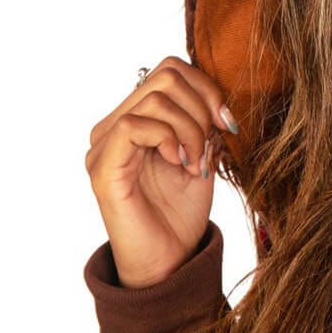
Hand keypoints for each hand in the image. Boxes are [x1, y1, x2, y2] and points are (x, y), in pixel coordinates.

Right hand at [84, 56, 236, 287]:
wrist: (169, 262)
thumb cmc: (181, 215)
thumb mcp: (204, 157)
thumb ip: (205, 123)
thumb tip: (216, 100)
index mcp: (136, 120)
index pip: (170, 70)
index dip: (207, 88)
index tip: (228, 122)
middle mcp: (113, 127)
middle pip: (165, 76)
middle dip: (202, 106)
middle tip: (211, 145)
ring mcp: (103, 146)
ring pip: (155, 98)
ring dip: (191, 129)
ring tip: (196, 164)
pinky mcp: (103, 167)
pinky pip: (135, 126)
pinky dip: (169, 139)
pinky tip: (180, 164)